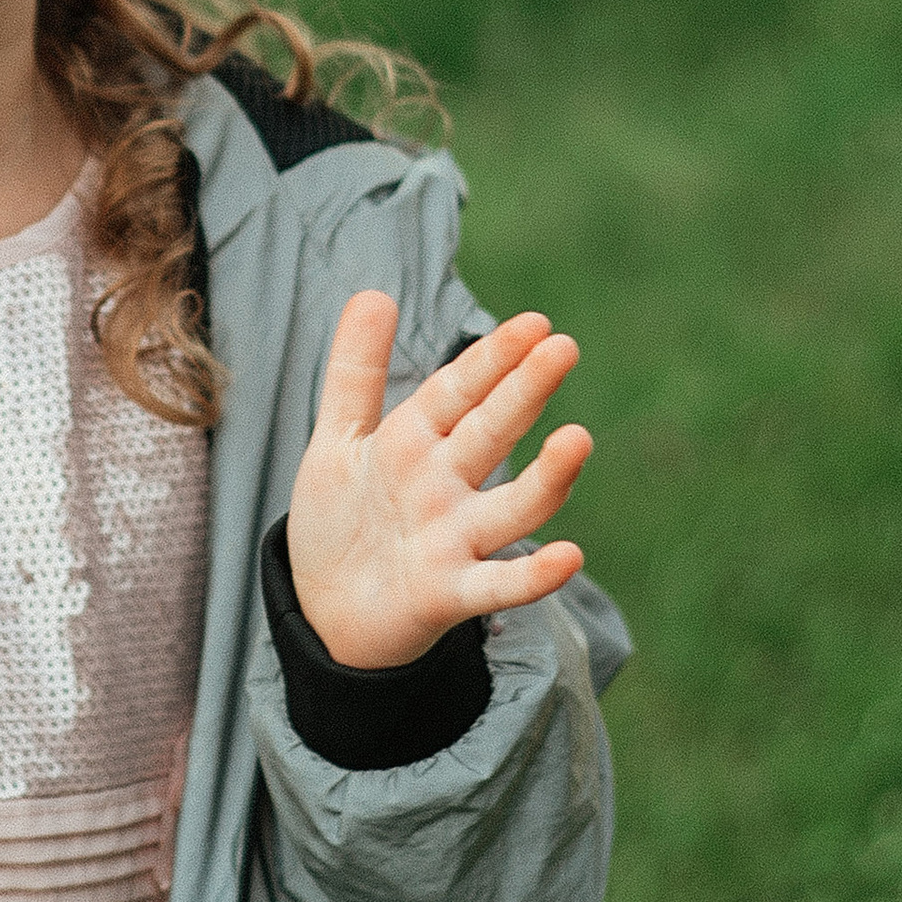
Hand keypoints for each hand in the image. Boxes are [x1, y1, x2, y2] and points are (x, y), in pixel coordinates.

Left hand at [287, 296, 590, 668]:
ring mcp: (453, 540)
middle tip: (563, 348)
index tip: (534, 322)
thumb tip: (375, 292)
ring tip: (577, 440)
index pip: (459, 390)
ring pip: (512, 507)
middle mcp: (444, 486)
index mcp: (416, 442)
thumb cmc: (341, 519)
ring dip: (547, 478)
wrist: (324, 610)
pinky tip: (568, 557)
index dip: (492, 357)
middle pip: (491, 433)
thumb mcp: (339, 438)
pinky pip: (497, 586)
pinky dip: (532, 576)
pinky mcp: (447, 594)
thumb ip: (356, 370)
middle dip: (524, 392)